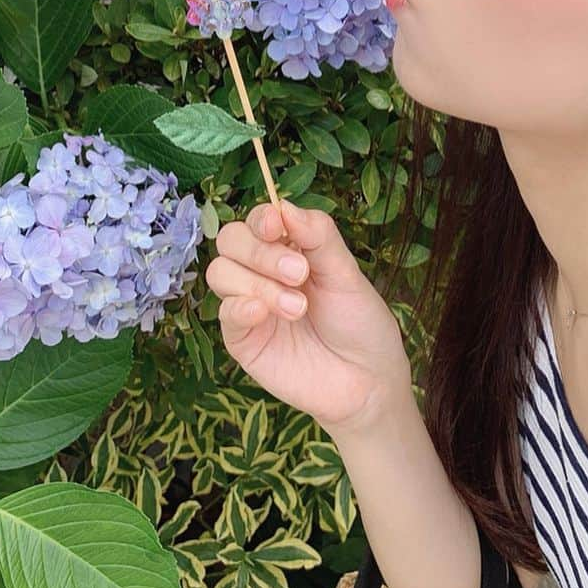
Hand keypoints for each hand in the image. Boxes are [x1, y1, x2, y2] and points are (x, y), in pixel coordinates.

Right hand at [207, 198, 411, 434]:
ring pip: (220, 272)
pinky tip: (264, 312)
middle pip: (231, 241)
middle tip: (299, 272)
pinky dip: (240, 306)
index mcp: (289, 250)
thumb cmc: (359, 323)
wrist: (367, 381)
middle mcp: (263, 273)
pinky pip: (225, 313)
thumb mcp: (346, 273)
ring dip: (257, 282)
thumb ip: (318, 237)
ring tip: (298, 307)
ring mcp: (250, 306)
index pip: (258, 221)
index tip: (277, 226)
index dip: (262, 219)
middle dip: (260, 251)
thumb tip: (284, 206)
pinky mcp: (243, 340)